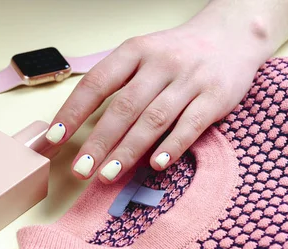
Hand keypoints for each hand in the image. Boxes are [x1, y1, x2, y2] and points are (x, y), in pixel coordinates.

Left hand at [45, 3, 276, 182]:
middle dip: (98, 142)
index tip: (54, 138)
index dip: (73, 112)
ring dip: (128, 151)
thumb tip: (80, 126)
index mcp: (135, 51)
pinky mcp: (216, 97)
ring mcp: (189, 79)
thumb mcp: (142, 55)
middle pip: (123, 107)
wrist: (233, 34)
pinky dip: (172, 146)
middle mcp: (160, 63)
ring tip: (107, 175)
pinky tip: (156, 165)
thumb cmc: (176, 53)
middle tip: (80, 169)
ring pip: (153, 119)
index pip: (97, 83)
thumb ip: (116, 84)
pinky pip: (190, 125)